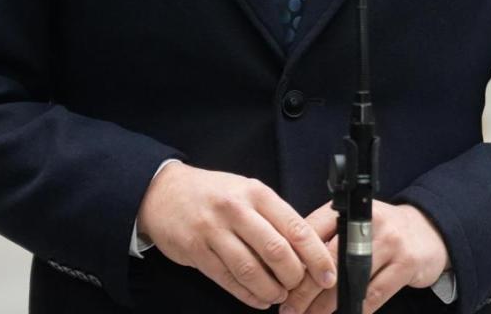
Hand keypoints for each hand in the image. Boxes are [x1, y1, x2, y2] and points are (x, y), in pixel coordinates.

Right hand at [136, 163, 337, 308]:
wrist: (163, 192)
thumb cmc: (213, 194)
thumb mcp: (247, 192)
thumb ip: (274, 216)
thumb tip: (307, 249)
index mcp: (256, 193)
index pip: (296, 227)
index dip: (316, 256)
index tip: (327, 274)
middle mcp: (236, 209)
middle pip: (276, 251)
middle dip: (294, 277)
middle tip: (299, 286)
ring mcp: (214, 230)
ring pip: (251, 270)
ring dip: (271, 289)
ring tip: (279, 295)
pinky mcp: (196, 250)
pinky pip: (227, 279)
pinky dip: (248, 295)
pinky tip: (258, 299)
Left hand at [281, 201, 449, 313]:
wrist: (427, 231)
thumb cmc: (381, 231)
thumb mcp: (353, 224)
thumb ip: (324, 237)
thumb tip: (288, 264)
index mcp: (348, 211)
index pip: (311, 232)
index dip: (292, 260)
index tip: (279, 283)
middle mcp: (368, 223)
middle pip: (328, 259)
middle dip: (304, 289)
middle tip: (288, 309)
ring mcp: (389, 243)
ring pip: (349, 280)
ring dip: (325, 305)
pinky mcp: (406, 265)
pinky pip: (375, 294)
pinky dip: (356, 309)